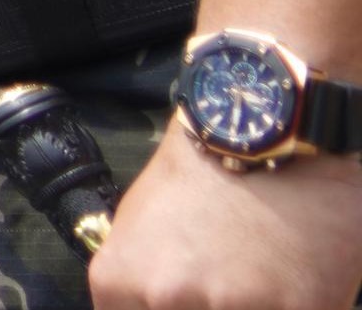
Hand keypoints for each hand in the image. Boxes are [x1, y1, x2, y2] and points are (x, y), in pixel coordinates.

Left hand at [91, 123, 361, 308]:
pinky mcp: (302, 307)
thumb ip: (140, 281)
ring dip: (256, 307)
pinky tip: (295, 273)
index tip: (187, 298)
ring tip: (263, 270)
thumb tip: (152, 305)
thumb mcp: (140, 224)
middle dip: (211, 307)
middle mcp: (168, 299)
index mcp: (120, 282)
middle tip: (230, 274)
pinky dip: (299, 304)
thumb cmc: (205, 173)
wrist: (276, 130)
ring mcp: (235, 307)